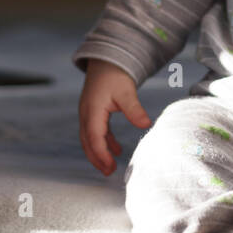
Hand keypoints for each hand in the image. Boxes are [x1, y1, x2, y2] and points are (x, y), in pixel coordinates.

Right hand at [78, 59, 151, 175]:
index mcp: (92, 110)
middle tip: (108, 173)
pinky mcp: (93, 112)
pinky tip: (117, 150)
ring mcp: (88, 112)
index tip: (109, 166)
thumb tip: (146, 124)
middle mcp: (86, 113)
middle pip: (87, 141)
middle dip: (96, 158)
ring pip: (89, 138)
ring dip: (98, 152)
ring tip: (110, 167)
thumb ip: (135, 109)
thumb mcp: (126, 92)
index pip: (94, 136)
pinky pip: (95, 131)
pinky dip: (104, 142)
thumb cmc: (115, 74)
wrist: (106, 60)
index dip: (100, 153)